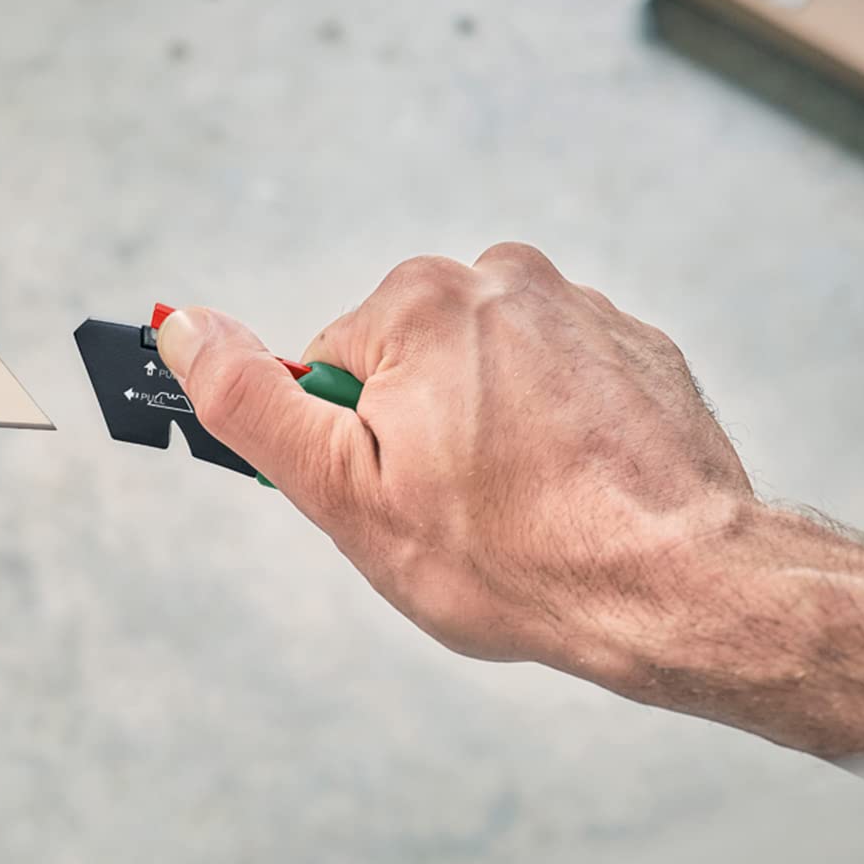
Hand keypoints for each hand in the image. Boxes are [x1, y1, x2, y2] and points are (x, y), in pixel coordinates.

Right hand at [156, 245, 751, 679]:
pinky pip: (560, 385)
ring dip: (491, 436)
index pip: (331, 370)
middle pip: (410, 367)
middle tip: (461, 515)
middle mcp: (502, 278)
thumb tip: (182, 326)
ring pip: (487, 378)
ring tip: (527, 511)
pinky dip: (557, 434)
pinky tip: (577, 493)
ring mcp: (581, 308)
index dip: (351, 448)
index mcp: (417, 302)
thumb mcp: (345, 493)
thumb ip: (252, 402)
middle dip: (419, 437)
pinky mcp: (637, 348)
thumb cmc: (511, 555)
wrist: (680, 584)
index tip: (398, 496)